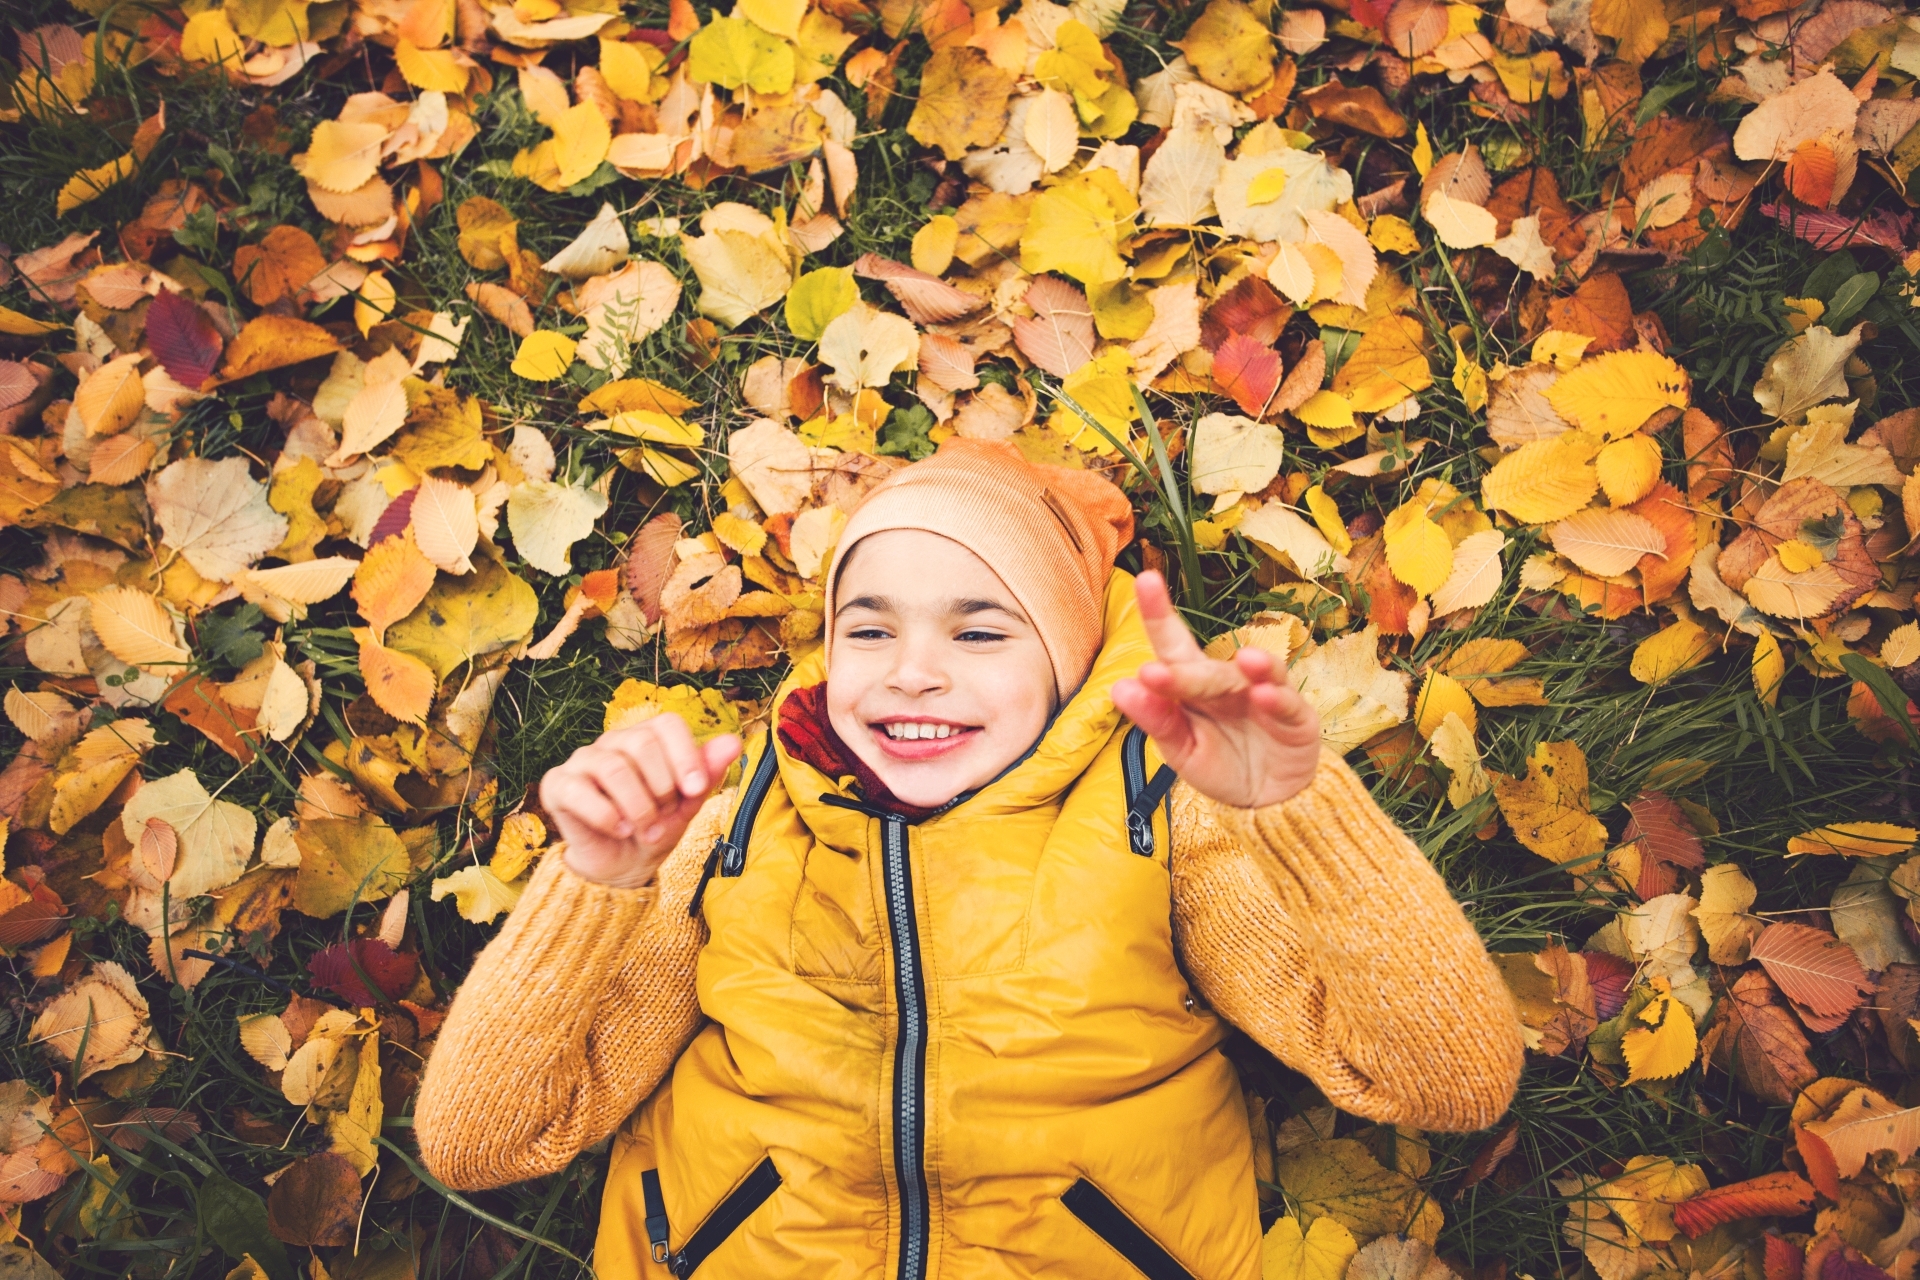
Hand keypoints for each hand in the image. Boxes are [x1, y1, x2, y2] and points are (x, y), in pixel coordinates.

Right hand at [540, 714, 742, 889]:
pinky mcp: (558, 785)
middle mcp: (613, 742)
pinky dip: (607, 816)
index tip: (695, 790)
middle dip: (661, 788)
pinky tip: (620, 830)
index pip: (668, 723)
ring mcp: (582, 760)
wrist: (622, 866)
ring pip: (614, 767)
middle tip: (663, 817)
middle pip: (642, 744)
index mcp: (647, 739)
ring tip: (645, 830)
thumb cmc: (656, 827)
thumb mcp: (687, 804)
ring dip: (638, 807)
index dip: (686, 756)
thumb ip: (707, 772)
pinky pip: (580, 791)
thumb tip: (733, 741)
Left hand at [1110, 572, 1321, 808]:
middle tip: (1154, 675)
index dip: (1159, 613)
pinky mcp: (1297, 719)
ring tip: (1246, 658)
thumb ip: (1157, 720)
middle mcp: (1228, 683)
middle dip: (1182, 674)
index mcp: (1195, 686)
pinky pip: (1288, 704)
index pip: (1172, 645)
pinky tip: (1266, 695)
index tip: (1144, 580)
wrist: (1267, 801)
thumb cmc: (1221, 765)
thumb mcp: (1181, 750)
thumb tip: (1120, 688)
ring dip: (1253, 666)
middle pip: (1204, 671)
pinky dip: (1277, 699)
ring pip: (1254, 676)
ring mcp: (1264, 695)